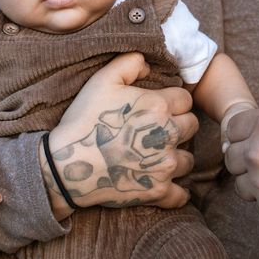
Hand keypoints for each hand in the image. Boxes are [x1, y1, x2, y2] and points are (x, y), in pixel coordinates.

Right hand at [46, 53, 197, 212]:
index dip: (172, 101)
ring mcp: (165, 166)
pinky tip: (161, 182)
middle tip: (156, 131)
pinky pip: (181, 195)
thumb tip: (148, 64)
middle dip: (178, 126)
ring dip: (176, 157)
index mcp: (159, 106)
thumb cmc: (84, 120)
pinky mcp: (158, 191)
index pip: (185, 99)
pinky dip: (175, 191)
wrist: (67, 164)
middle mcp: (168, 135)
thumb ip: (129, 63)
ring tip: (155, 156)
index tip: (157, 108)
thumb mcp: (101, 80)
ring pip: (189, 160)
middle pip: (192, 127)